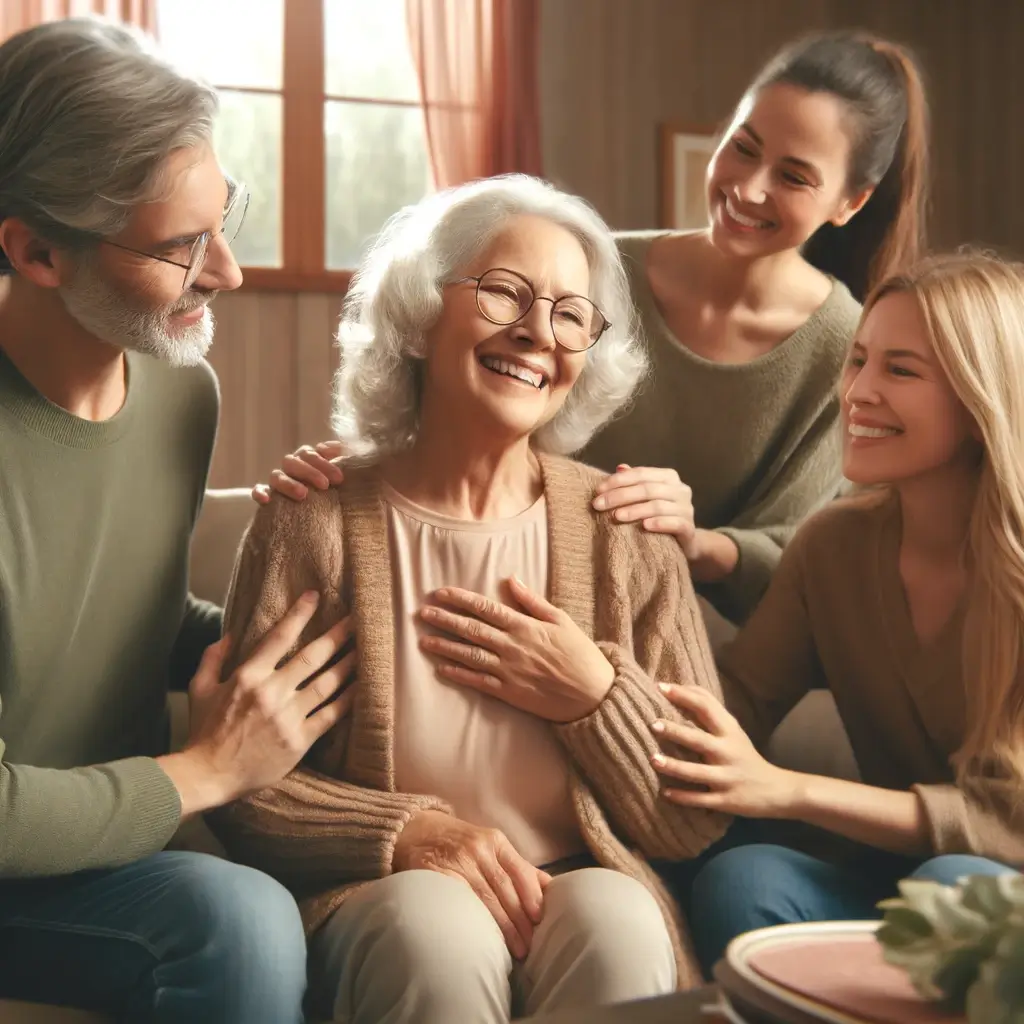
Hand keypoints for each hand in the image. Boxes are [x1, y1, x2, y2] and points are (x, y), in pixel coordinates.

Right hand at [160, 593, 355, 814]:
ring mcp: (288, 717)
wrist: (207, 776)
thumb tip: (229, 634)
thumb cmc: (203, 733)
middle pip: (313, 656)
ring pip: (327, 683)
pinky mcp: (300, 740)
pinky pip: (331, 715)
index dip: (299, 614)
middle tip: (357, 618)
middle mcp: (271, 692)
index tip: (315, 596)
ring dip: (349, 664)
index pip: (279, 637)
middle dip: (338, 635)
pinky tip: (362, 687)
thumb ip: (213, 658)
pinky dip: (348, 700)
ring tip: (366, 648)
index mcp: (248, 676)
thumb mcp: (200, 689)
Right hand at [252, 440, 344, 503]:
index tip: (339, 478)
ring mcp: (278, 481)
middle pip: (296, 461)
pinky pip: (259, 491)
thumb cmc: (335, 495)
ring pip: (277, 475)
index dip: (324, 462)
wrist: (315, 521)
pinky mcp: (267, 496)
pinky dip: (260, 493)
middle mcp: (293, 468)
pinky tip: (266, 500)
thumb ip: (345, 460)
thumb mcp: (342, 480)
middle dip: (310, 472)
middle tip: (325, 485)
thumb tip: (349, 447)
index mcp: (310, 460)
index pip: (313, 453)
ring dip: (289, 483)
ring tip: (303, 494)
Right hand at [393, 810, 550, 958]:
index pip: (519, 870)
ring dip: (503, 926)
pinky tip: (483, 936)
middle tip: (531, 945)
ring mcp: (457, 861)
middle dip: (520, 919)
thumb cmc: (461, 843)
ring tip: (516, 949)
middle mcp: (478, 848)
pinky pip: (459, 900)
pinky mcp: (436, 874)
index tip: (540, 918)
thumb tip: (551, 888)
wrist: (416, 830)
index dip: (531, 895)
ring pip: (485, 898)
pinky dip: (474, 919)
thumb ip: (518, 866)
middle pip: (504, 888)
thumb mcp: (491, 845)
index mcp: (495, 841)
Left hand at [419, 577, 614, 721]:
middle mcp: (512, 646)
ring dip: (445, 646)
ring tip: (424, 640)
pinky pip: (478, 681)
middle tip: (422, 613)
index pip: (486, 608)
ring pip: (470, 655)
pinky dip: (459, 674)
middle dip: (445, 620)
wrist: (593, 694)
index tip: (441, 593)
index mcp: (525, 626)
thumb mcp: (561, 619)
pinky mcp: (509, 692)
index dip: (461, 599)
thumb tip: (511, 579)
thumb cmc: (580, 654)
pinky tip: (441, 668)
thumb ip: (533, 601)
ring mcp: (509, 671)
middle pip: (472, 630)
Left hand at [592, 464, 699, 556]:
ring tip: (616, 516)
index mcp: (669, 477)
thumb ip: (635, 482)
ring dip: (635, 510)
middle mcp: (681, 490)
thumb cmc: (660, 515)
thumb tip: (620, 467)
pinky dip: (659, 524)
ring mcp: (687, 509)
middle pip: (647, 489)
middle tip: (598, 505)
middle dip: (620, 496)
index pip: (640, 473)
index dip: (618, 481)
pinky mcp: (689, 528)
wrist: (685, 542)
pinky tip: (644, 527)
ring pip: (658, 506)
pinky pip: (675, 523)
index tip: (597, 491)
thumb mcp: (647, 497)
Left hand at [649, 683, 797, 817]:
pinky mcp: (726, 801)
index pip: (706, 707)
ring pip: (696, 772)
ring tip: (653, 759)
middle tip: (653, 724)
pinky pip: (700, 799)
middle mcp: (728, 752)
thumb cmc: (744, 755)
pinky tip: (666, 793)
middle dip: (675, 732)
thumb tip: (680, 687)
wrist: (777, 791)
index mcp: (729, 731)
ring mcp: (727, 778)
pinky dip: (683, 797)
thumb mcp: (732, 731)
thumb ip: (710, 712)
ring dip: (674, 766)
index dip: (683, 695)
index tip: (660, 687)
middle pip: (699, 739)